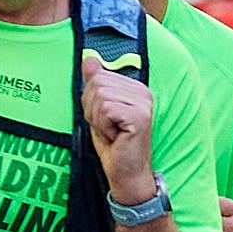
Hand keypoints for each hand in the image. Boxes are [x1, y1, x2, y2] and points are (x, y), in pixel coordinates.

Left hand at [82, 50, 157, 201]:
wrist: (127, 172)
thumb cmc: (114, 145)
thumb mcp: (98, 110)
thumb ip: (95, 84)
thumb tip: (88, 59)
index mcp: (135, 88)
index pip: (98, 76)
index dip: (91, 100)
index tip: (105, 119)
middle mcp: (143, 92)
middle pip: (98, 84)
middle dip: (93, 108)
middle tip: (108, 127)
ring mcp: (143, 103)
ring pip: (100, 96)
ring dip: (98, 119)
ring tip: (112, 132)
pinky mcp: (140, 116)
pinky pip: (106, 109)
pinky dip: (104, 126)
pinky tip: (116, 136)